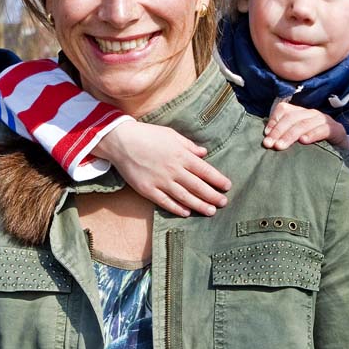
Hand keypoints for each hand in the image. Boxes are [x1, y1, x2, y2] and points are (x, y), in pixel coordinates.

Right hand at [93, 121, 231, 217]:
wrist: (121, 141)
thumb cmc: (148, 135)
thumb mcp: (171, 134)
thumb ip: (189, 145)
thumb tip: (204, 153)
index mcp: (181, 155)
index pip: (205, 170)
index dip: (218, 180)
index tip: (227, 186)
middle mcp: (173, 170)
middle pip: (198, 186)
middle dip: (213, 196)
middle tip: (224, 203)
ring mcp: (160, 181)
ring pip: (184, 197)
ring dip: (199, 205)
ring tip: (211, 212)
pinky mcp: (148, 189)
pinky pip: (165, 202)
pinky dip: (177, 208)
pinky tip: (187, 213)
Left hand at [262, 102, 348, 150]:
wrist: (342, 149)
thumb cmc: (316, 145)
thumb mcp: (298, 138)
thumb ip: (285, 136)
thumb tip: (267, 139)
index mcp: (300, 113)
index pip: (283, 110)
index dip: (273, 121)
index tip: (266, 135)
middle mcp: (311, 114)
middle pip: (291, 117)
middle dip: (278, 131)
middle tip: (269, 144)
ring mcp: (324, 120)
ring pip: (304, 124)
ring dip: (290, 135)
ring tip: (280, 146)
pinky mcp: (336, 129)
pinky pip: (322, 129)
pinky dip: (312, 135)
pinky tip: (304, 141)